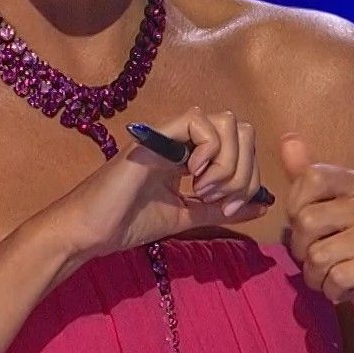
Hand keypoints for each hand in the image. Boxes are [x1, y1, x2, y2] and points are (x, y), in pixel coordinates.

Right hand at [48, 105, 271, 262]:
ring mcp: (170, 133)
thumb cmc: (128, 223)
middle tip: (219, 201)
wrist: (90, 230)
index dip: (247, 178)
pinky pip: (200, 122)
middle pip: (241, 129)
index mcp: (191, 154)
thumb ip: (220, 209)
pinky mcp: (156, 134)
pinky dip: (209, 152)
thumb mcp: (186, 216)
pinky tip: (192, 178)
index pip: (241, 146)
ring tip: (204, 191)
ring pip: (227, 123)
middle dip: (243, 171)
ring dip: (228, 163)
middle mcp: (184, 138)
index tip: (226, 210)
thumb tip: (262, 205)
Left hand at [278, 133, 353, 346]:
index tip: (306, 228)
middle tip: (318, 261)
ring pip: (320, 255)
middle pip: (307, 219)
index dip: (295, 208)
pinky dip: (332, 291)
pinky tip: (345, 290)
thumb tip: (288, 139)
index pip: (311, 178)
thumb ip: (305, 178)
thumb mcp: (325, 214)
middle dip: (301, 251)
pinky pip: (338, 277)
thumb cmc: (350, 255)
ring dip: (316, 276)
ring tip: (331, 277)